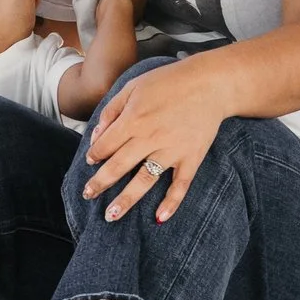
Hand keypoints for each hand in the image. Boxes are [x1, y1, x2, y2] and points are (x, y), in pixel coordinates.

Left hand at [80, 57, 227, 222]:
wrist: (211, 83)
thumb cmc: (169, 82)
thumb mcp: (133, 86)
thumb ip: (112, 110)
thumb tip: (96, 135)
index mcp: (134, 119)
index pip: (106, 145)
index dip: (95, 155)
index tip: (90, 162)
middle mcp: (150, 138)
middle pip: (119, 167)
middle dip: (100, 183)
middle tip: (87, 195)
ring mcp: (172, 150)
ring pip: (144, 181)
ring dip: (126, 200)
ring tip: (111, 216)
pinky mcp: (191, 157)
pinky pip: (180, 185)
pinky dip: (171, 203)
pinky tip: (159, 218)